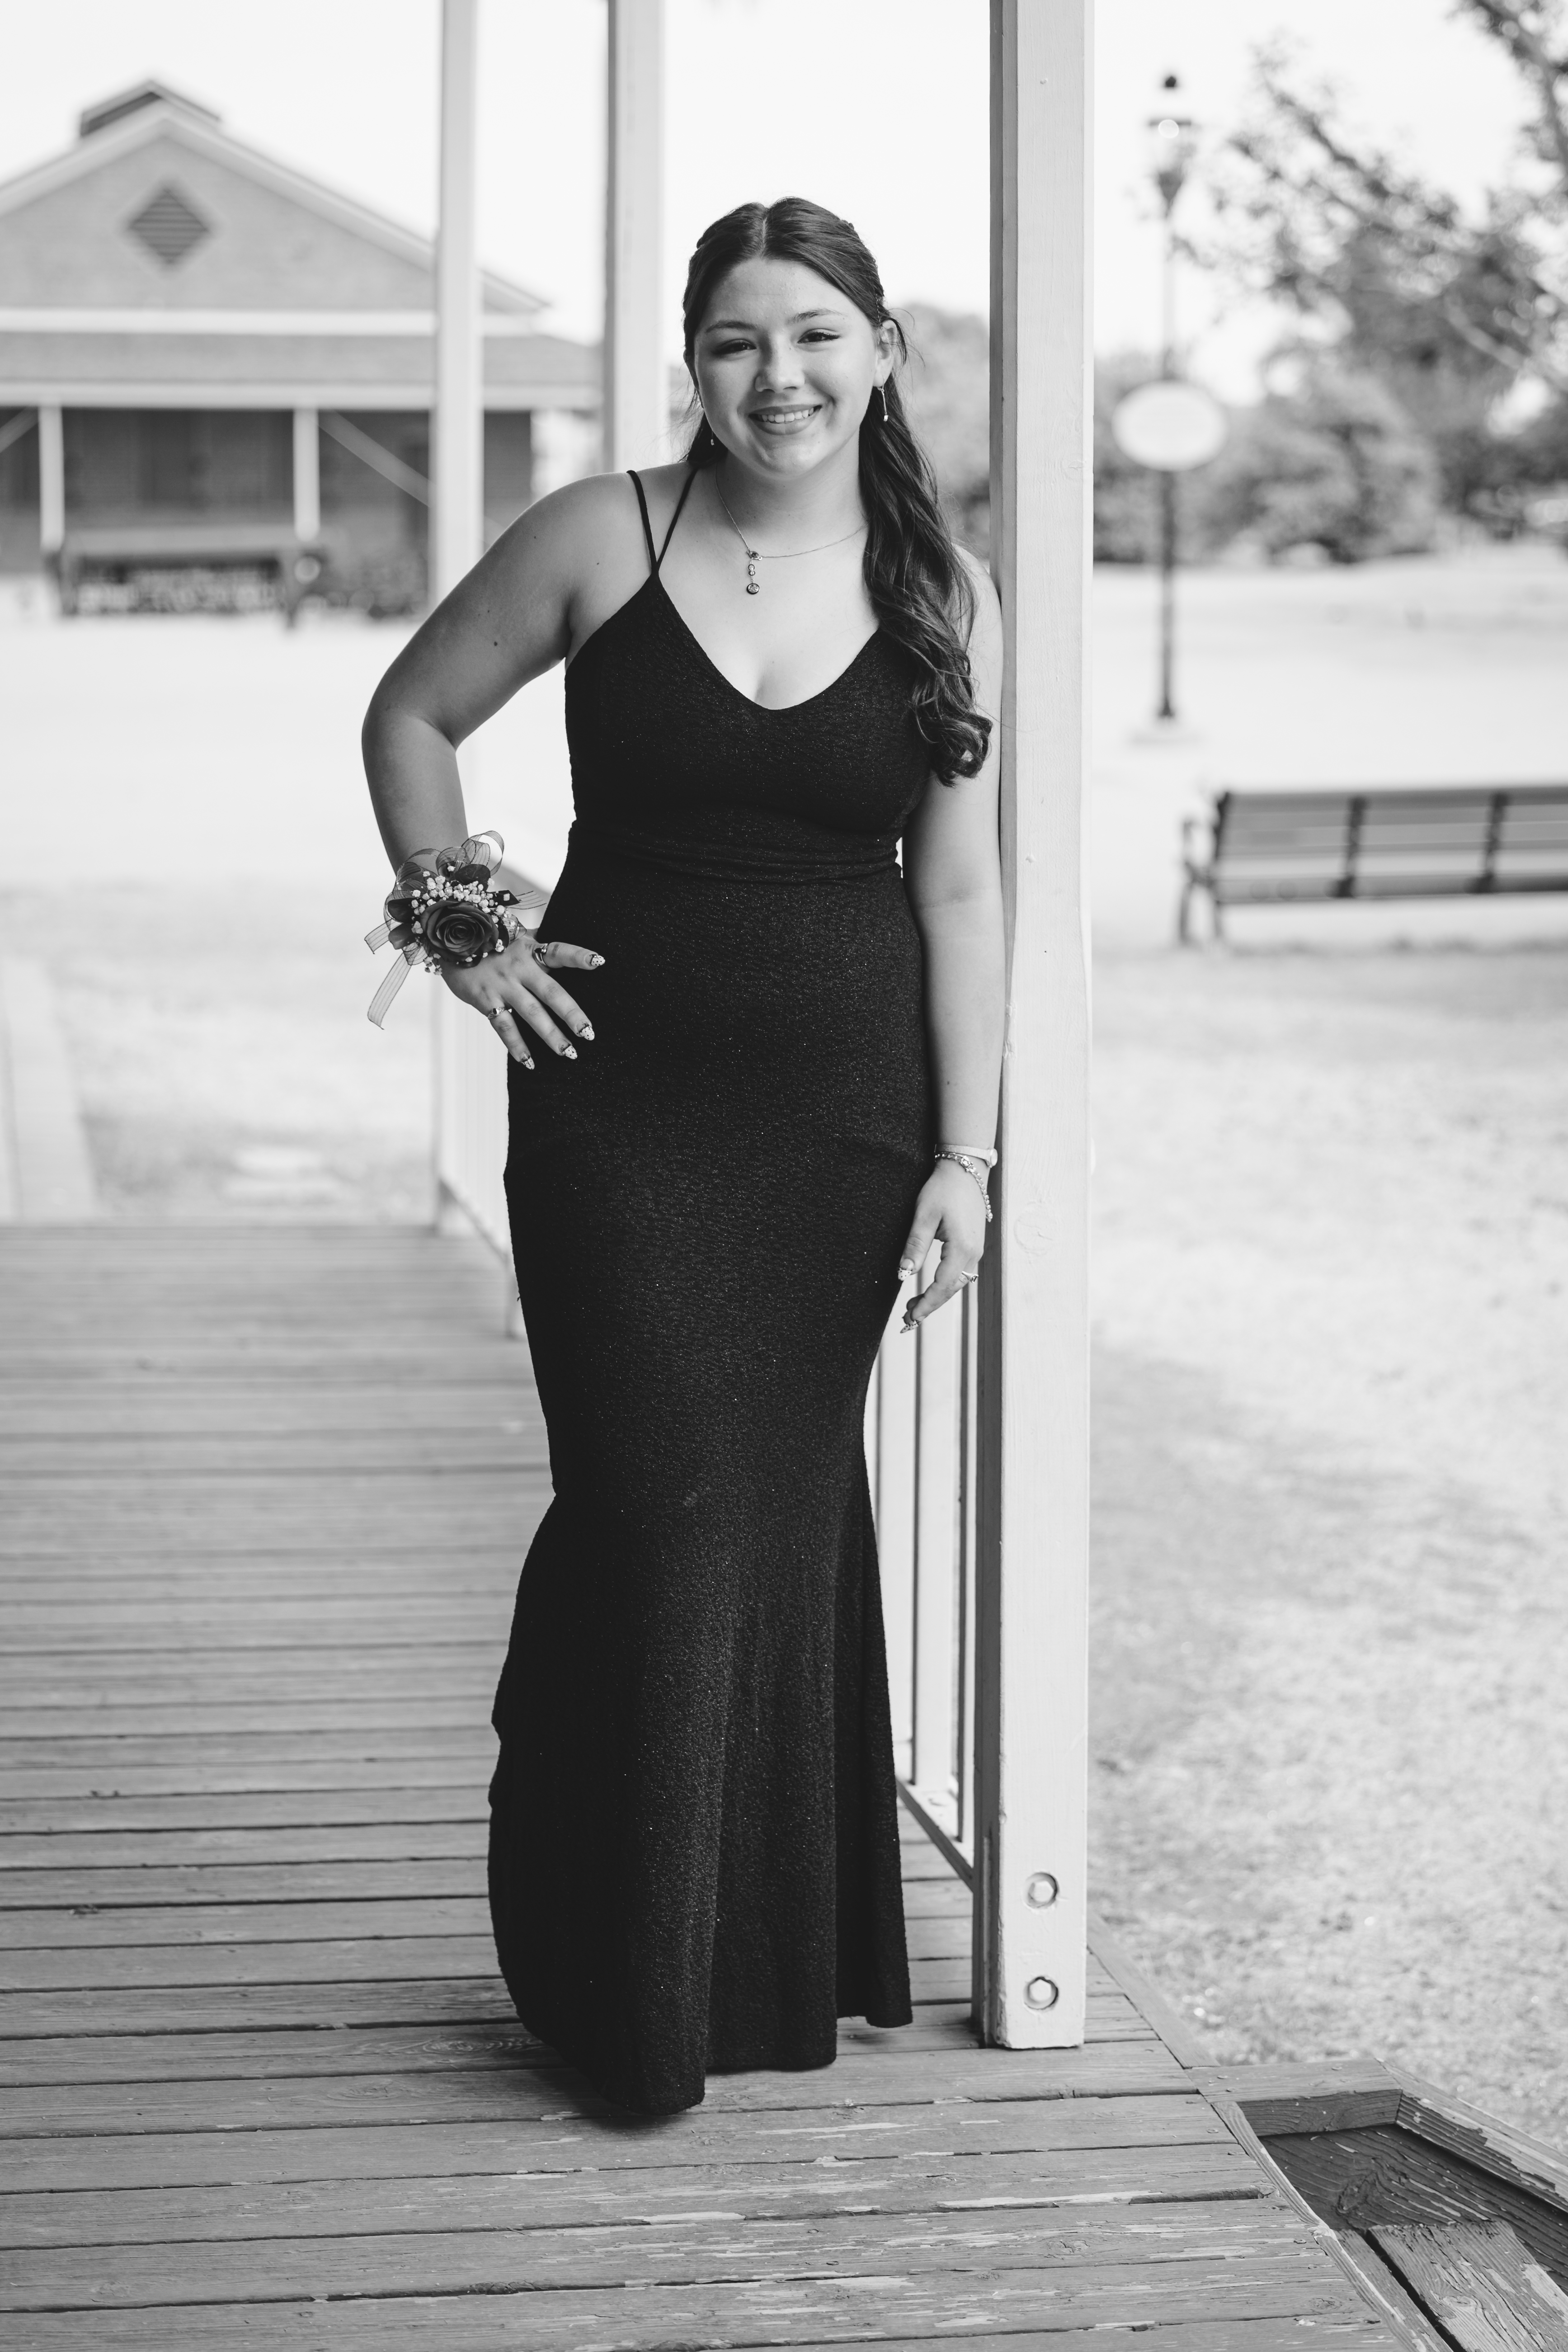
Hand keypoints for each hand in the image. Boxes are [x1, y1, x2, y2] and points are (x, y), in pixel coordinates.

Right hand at [442, 932, 602, 1068]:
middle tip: (589, 1034)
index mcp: (530, 949)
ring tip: (568, 1053)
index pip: (559, 951)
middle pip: (551, 991)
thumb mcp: (517, 935)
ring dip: (550, 1035)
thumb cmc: (491, 940)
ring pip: (531, 1013)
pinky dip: (516, 1045)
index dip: (578, 955)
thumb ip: (542, 943)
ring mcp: (502, 985)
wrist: (450, 941)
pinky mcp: (485, 999)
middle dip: (571, 1013)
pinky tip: (529, 1062)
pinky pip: (504, 1026)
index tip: (600, 962)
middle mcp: (519, 967)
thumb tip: (570, 939)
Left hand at [897, 1160, 986, 1331]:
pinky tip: (930, 1288)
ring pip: (957, 1283)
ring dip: (937, 1297)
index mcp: (962, 1247)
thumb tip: (903, 1274)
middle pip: (952, 1289)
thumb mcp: (924, 1215)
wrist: (966, 1169)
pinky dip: (945, 1285)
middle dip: (930, 1306)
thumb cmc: (943, 1189)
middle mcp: (974, 1253)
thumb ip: (915, 1245)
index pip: (943, 1286)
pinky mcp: (973, 1246)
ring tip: (914, 1308)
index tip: (910, 1318)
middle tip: (907, 1321)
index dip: (926, 1304)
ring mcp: (976, 1250)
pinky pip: (960, 1273)